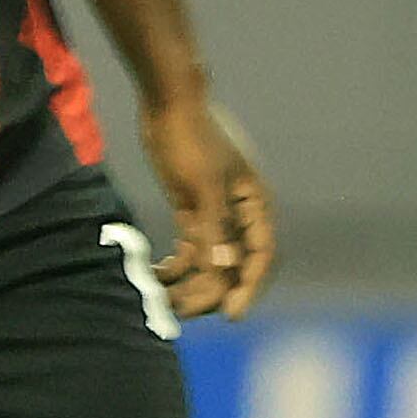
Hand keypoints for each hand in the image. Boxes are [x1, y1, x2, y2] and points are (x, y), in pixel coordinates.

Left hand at [139, 91, 273, 319]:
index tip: (231, 315)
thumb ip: (213, 227)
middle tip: (182, 312)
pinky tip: (156, 276)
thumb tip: (224, 268)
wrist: (166, 102)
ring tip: (163, 300)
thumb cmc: (189, 138)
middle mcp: (240, 213)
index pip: (260, 256)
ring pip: (210, 260)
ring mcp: (216, 213)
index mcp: (255, 205)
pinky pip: (190, 249)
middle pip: (233, 264)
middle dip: (210, 290)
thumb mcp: (201, 184)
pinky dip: (176, 265)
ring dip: (190, 282)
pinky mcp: (192, 211)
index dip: (248, 287)